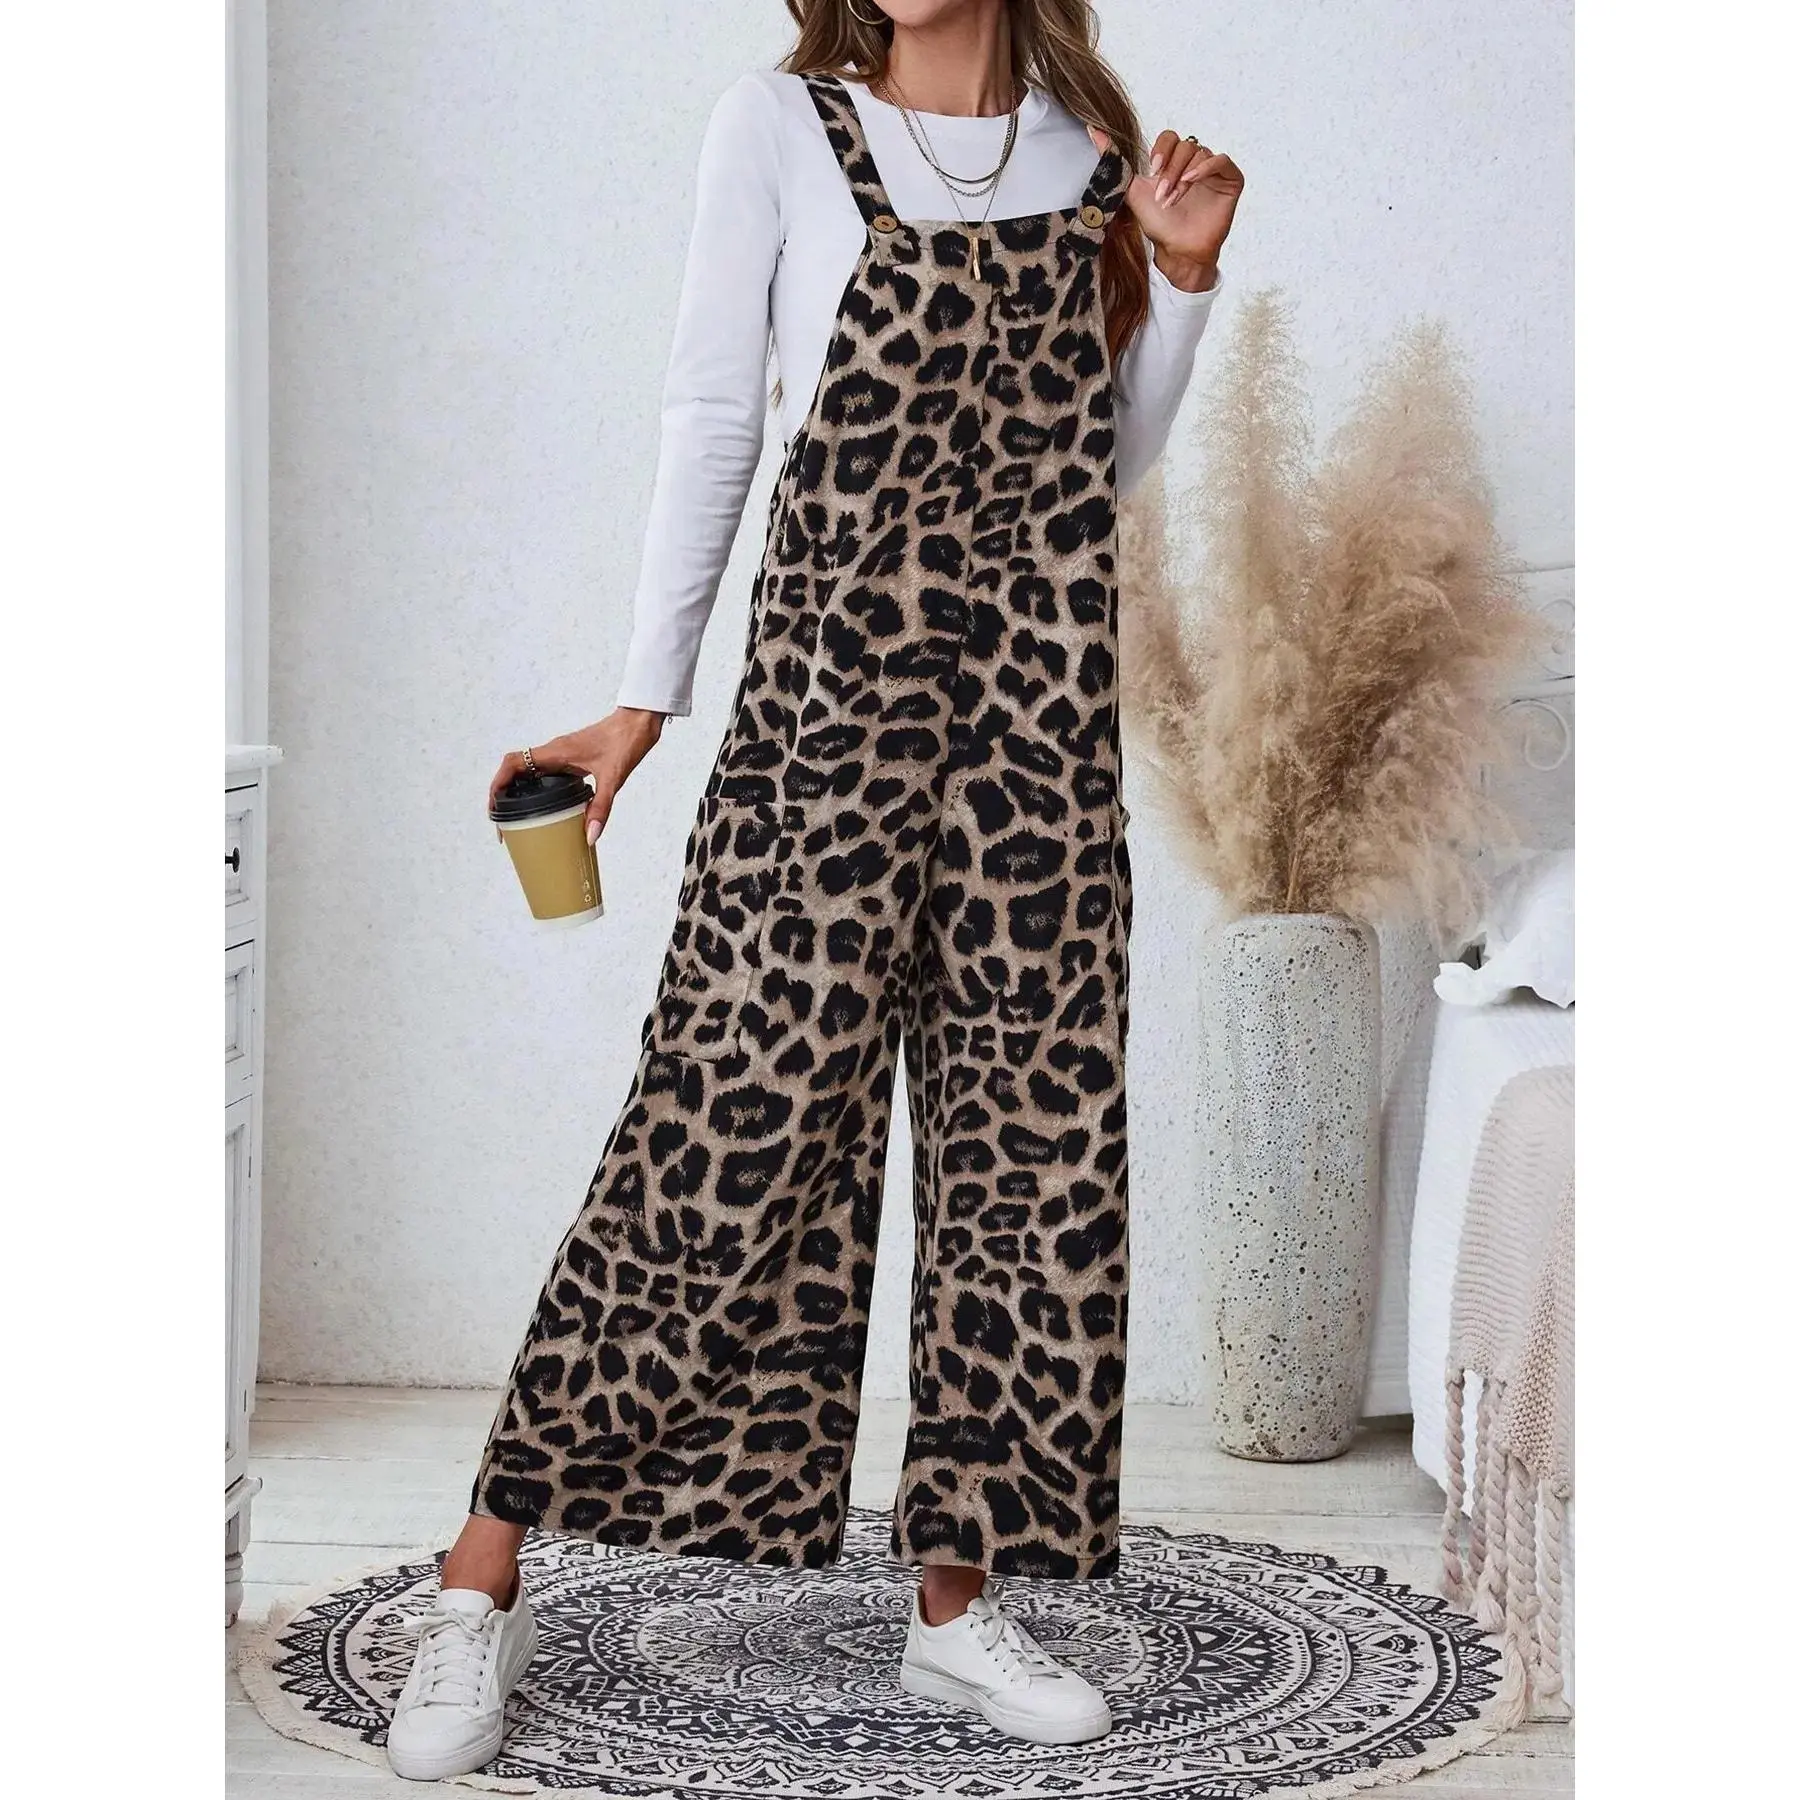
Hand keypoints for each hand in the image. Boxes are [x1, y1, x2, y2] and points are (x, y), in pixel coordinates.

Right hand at [488, 708, 665, 844]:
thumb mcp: (613, 778)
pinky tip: (544, 806)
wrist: (638, 722)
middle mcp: (553, 751)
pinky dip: (535, 787)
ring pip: (527, 770)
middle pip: (514, 769)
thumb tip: (590, 836)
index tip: (494, 807)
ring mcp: (560, 754)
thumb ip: (601, 808)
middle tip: (503, 822)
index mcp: (555, 752)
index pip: (513, 763)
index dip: (497, 783)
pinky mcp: (570, 757)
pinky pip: (543, 772)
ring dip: (516, 789)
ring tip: (515, 818)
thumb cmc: (625, 741)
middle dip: (502, 793)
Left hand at [1089, 125, 1243, 292]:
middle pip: (1184, 145)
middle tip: (1162, 195)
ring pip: (1200, 153)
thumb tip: (1093, 131)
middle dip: (1170, 169)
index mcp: (1173, 161)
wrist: (1178, 251)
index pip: (1170, 137)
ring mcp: (1213, 170)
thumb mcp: (1132, 190)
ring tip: (1173, 200)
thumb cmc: (1158, 224)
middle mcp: (1194, 162)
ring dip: (1183, 176)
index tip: (1152, 170)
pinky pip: (1222, 160)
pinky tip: (1192, 181)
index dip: (1161, 149)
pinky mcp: (1231, 179)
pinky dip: (1206, 167)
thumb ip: (1115, 162)